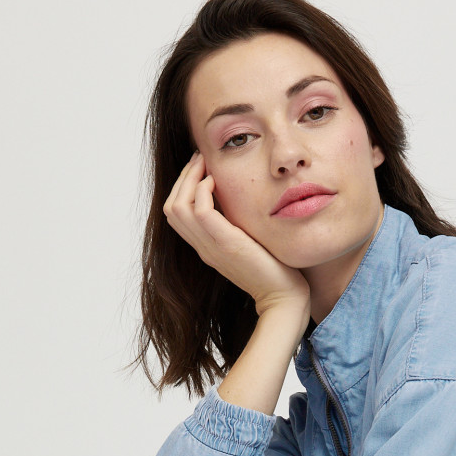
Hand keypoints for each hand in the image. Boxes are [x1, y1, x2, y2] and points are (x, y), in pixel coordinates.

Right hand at [163, 151, 310, 318]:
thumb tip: (236, 199)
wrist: (283, 297)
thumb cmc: (274, 270)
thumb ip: (236, 224)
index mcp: (206, 247)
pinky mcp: (226, 244)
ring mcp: (211, 247)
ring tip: (206, 164)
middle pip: (171, 208)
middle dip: (183, 177)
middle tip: (200, 159)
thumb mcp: (248, 242)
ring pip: (178, 207)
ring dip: (189, 178)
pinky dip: (203, 190)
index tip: (201, 168)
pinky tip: (217, 181)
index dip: (183, 187)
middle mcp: (203, 247)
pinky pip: (200, 211)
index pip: (176, 214)